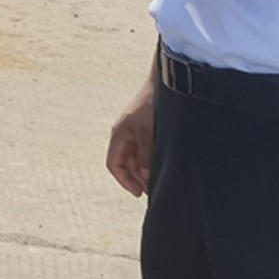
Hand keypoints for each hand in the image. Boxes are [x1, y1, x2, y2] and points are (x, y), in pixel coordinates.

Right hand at [106, 78, 155, 195]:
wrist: (164, 85)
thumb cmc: (151, 106)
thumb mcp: (147, 134)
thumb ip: (145, 157)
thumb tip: (145, 178)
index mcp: (119, 136)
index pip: (114, 164)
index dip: (124, 181)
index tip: (139, 193)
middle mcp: (125, 136)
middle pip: (126, 164)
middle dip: (137, 178)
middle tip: (154, 189)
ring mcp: (136, 132)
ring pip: (137, 158)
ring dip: (145, 170)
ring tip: (160, 179)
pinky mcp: (147, 129)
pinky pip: (145, 150)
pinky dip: (151, 160)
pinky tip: (163, 164)